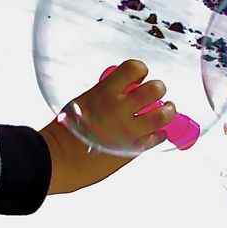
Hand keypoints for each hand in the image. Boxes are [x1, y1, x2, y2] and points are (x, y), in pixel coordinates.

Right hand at [39, 59, 174, 194]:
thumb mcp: (83, 101)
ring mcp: (130, 129)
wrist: (59, 158)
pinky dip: (160, 133)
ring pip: (164, 114)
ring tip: (167, 109)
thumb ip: (104, 95)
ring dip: (168, 110)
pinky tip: (156, 132)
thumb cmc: (64, 130)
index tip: (139, 76)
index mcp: (105, 92)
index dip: (140, 70)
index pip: (134, 69)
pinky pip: (157, 137)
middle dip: (158, 89)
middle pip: (155, 89)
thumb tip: (117, 93)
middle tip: (155, 93)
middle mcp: (121, 108)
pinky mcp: (134, 149)